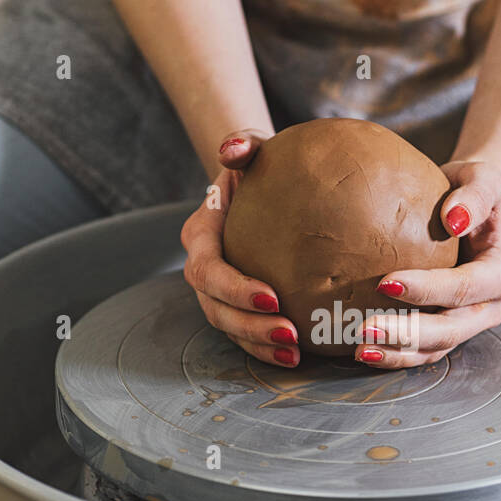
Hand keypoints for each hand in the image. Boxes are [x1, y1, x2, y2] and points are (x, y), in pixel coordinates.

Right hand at [180, 130, 300, 366]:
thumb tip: (232, 149)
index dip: (235, 289)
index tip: (273, 297)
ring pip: (229, 327)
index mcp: (201, 235)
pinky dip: (266, 348)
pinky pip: (246, 334)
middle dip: (249, 326)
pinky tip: (298, 355)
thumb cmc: (259, 168)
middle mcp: (203, 269)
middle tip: (289, 333)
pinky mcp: (237, 306)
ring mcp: (218, 292)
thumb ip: (243, 145)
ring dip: (258, 344)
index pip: (208, 270)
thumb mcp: (253, 151)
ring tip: (294, 353)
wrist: (261, 187)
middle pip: (215, 308)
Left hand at [357, 159, 500, 367]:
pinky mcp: (446, 331)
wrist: (462, 208)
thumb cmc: (469, 190)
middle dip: (408, 333)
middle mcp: (490, 306)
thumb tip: (454, 218)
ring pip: (435, 349)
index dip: (427, 290)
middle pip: (451, 330)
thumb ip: (475, 194)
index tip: (385, 283)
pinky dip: (395, 354)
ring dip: (398, 352)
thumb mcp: (481, 178)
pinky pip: (422, 351)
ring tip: (361, 348)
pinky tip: (364, 351)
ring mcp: (468, 323)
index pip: (464, 288)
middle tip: (365, 329)